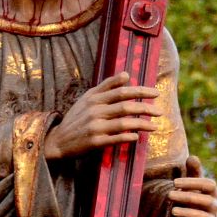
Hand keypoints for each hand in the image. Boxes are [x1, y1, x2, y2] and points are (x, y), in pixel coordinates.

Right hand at [44, 72, 160, 160]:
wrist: (57, 141)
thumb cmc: (76, 118)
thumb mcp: (88, 98)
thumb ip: (107, 85)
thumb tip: (127, 74)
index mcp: (95, 98)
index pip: (122, 91)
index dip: (141, 91)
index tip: (156, 93)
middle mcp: (95, 111)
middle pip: (126, 107)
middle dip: (146, 108)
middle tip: (159, 111)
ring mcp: (94, 127)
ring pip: (123, 123)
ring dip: (141, 124)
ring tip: (154, 126)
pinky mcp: (94, 142)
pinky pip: (115, 139)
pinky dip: (127, 137)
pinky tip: (137, 137)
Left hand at [169, 155, 216, 216]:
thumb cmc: (193, 198)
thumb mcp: (192, 185)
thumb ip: (193, 172)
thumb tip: (192, 157)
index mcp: (212, 192)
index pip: (208, 184)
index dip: (193, 182)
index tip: (175, 182)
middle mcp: (214, 205)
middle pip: (207, 200)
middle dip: (188, 197)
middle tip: (169, 194)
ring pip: (205, 216)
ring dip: (189, 213)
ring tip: (172, 210)